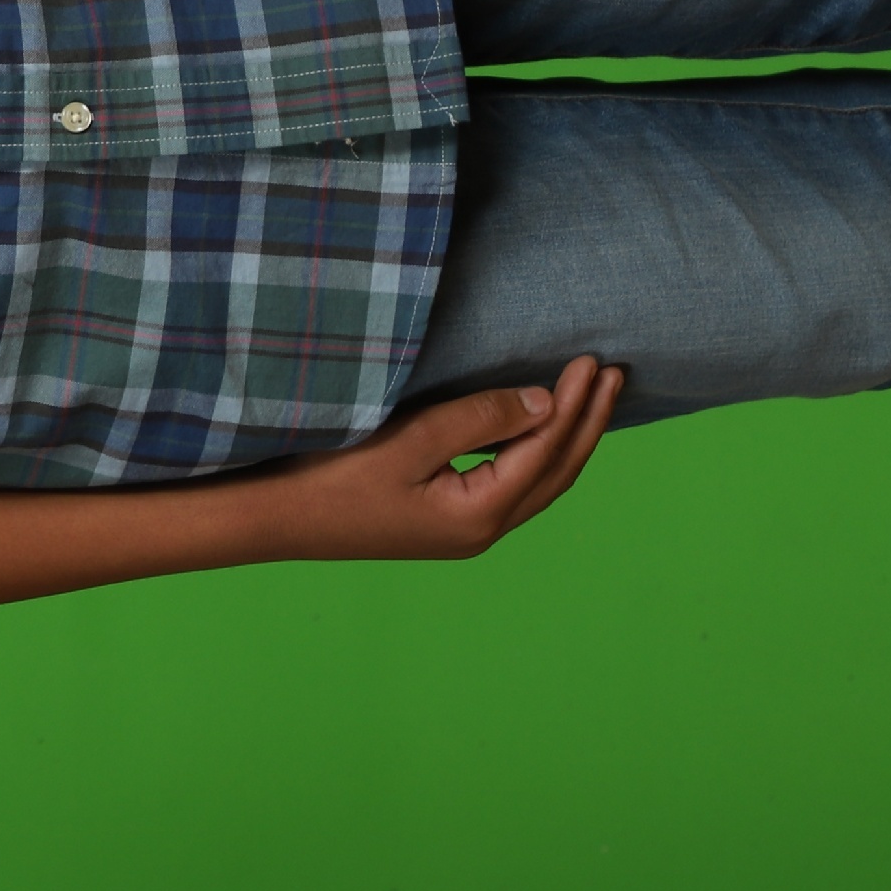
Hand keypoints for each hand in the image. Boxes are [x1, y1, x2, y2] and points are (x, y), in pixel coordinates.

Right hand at [263, 354, 626, 561]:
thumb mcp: (407, 441)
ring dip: (568, 438)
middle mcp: (481, 530)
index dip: (573, 403)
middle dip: (589, 422)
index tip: (592, 359)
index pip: (544, 450)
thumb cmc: (331, 479)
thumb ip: (478, 419)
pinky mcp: (444, 521)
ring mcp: (463, 530)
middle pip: (557, 472)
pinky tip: (536, 429)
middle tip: (616, 375)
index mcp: (478, 515)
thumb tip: (544, 402)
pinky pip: (512, 483)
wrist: (274, 519)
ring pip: (538, 481)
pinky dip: (537, 453)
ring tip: (592, 398)